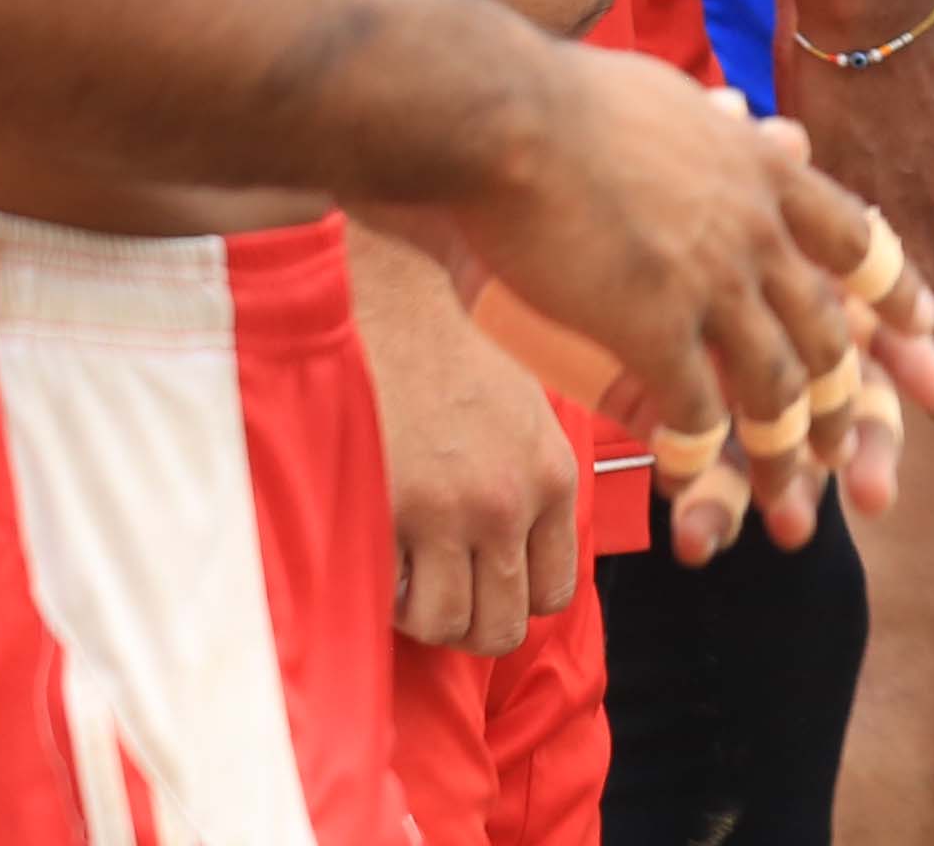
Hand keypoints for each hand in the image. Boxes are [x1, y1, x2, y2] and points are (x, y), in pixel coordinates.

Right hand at [356, 237, 584, 654]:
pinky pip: (393, 597)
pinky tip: (377, 553)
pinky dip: (383, 593)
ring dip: (421, 615)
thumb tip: (528, 557)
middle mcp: (510, 503)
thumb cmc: (447, 359)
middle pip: (503, 626)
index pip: (555, 592)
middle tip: (437, 592)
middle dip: (468, 623)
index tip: (484, 583)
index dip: (516, 600)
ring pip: (448, 626)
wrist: (384, 308)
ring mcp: (450, 513)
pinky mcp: (391, 514)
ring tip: (405, 574)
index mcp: (552, 477)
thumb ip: (534, 487)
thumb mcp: (524, 415)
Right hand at [451, 42, 933, 558]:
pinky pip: (696, 407)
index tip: (922, 329)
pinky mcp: (653, 323)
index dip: (893, 292)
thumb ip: (727, 129)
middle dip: (845, 402)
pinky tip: (690, 480)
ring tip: (787, 497)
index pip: (859, 240)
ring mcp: (712, 280)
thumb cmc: (572, 102)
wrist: (508, 116)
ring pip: (776, 385)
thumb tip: (757, 120)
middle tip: (849, 452)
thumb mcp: (680, 100)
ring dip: (783, 450)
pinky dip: (699, 452)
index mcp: (768, 174)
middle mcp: (758, 231)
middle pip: (827, 331)